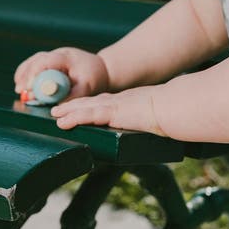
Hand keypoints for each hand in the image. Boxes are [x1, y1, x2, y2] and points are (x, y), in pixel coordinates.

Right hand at [14, 47, 109, 100]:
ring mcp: (54, 55)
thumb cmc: (94, 78)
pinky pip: (35, 64)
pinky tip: (22, 83)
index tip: (29, 87)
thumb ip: (72, 95)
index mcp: (67, 57)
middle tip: (19, 90)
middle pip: (36, 60)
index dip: (35, 73)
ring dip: (24, 74)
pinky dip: (28, 73)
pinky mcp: (52, 60)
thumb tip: (57, 106)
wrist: (101, 68)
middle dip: (26, 75)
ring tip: (19, 89)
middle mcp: (59, 53)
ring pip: (34, 60)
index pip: (46, 61)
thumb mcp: (87, 88)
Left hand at [51, 86, 166, 134]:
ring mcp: (115, 106)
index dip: (91, 104)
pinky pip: (88, 114)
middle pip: (91, 102)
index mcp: (130, 101)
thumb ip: (153, 119)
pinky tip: (62, 121)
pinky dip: (73, 117)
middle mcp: (120, 101)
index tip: (81, 106)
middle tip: (59, 109)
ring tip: (55, 115)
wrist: (173, 106)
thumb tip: (161, 126)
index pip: (106, 102)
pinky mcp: (112, 112)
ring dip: (68, 111)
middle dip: (74, 105)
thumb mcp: (160, 115)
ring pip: (85, 107)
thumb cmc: (172, 112)